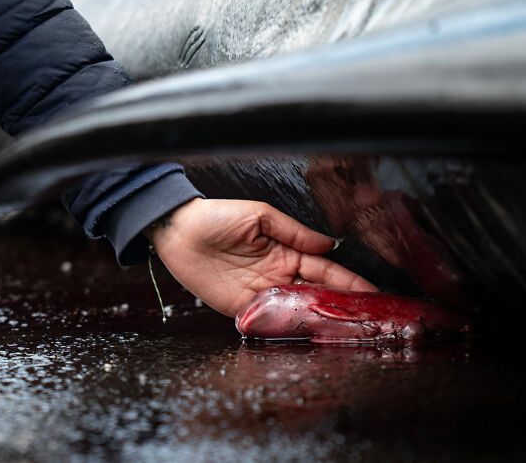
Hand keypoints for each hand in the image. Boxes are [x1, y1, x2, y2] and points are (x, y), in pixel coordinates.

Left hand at [149, 198, 377, 317]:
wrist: (178, 231)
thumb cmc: (216, 217)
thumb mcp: (260, 217)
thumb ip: (294, 232)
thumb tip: (329, 244)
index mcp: (286, 251)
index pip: (325, 269)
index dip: (349, 281)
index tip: (372, 292)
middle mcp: (278, 275)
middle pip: (317, 293)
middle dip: (342, 305)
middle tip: (369, 319)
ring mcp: (261, 293)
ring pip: (297, 310)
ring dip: (319, 320)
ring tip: (345, 332)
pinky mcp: (241, 308)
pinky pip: (268, 320)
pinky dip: (286, 328)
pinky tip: (305, 334)